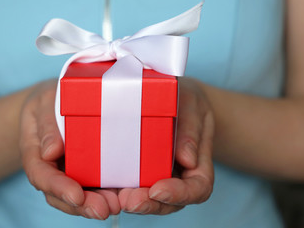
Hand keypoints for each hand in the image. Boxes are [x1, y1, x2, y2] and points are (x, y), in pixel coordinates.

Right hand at [19, 80, 119, 219]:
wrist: (52, 104)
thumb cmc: (48, 100)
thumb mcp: (43, 103)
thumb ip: (47, 125)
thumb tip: (50, 152)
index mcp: (34, 152)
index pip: (41, 175)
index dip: (58, 187)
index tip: (76, 196)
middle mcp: (49, 168)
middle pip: (59, 194)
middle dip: (81, 205)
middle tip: (104, 209)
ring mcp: (66, 172)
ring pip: (76, 196)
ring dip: (94, 204)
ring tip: (115, 206)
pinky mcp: (83, 170)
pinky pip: (91, 186)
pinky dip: (104, 194)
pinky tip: (121, 196)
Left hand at [118, 77, 213, 214]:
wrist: (175, 98)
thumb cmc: (187, 101)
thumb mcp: (193, 106)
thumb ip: (191, 130)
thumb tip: (188, 160)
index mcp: (198, 166)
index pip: (197, 189)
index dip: (179, 194)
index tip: (158, 190)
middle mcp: (178, 178)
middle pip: (169, 202)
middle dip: (149, 204)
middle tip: (130, 200)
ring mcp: (158, 177)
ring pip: (148, 199)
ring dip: (132, 201)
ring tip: (116, 198)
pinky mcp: (138, 172)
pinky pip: (130, 185)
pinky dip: (119, 189)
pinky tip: (105, 186)